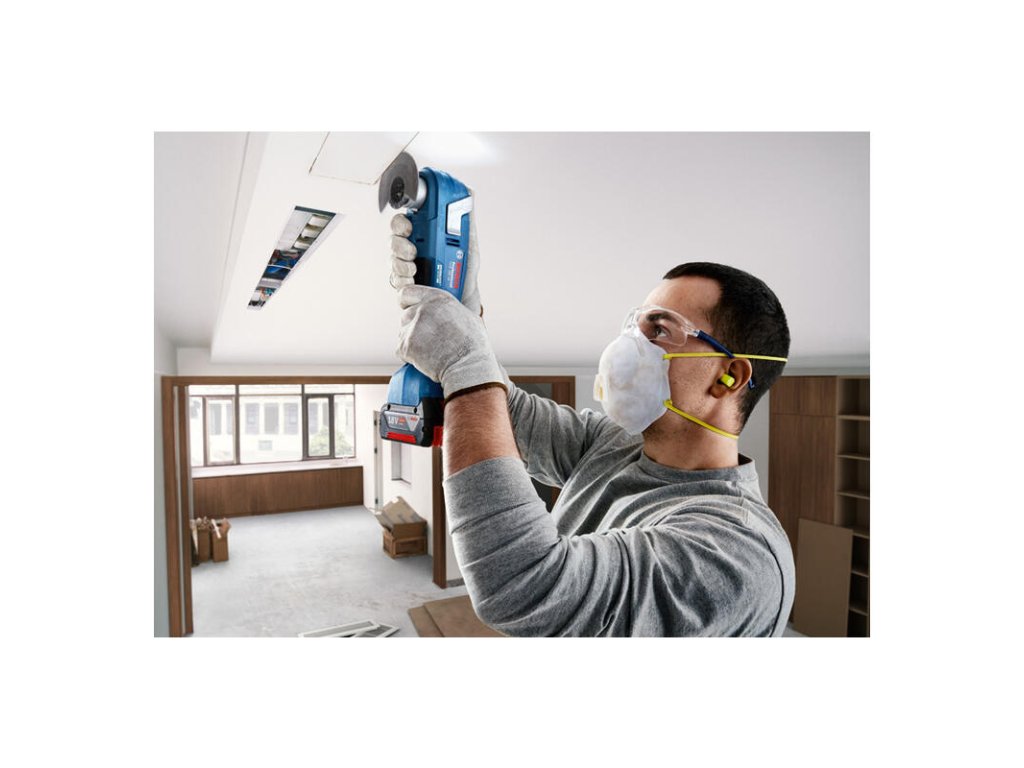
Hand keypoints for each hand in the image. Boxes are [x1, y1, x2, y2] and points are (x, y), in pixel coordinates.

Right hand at [389, 191, 482, 315]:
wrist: (465, 298)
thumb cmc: (464, 270)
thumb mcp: (468, 242)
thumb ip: (466, 218)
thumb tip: (469, 192)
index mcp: (422, 238)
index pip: (403, 224)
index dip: (401, 223)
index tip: (409, 226)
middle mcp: (411, 252)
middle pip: (393, 240)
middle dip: (398, 243)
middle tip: (412, 250)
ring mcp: (406, 270)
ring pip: (392, 261)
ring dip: (402, 263)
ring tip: (416, 268)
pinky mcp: (405, 288)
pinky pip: (396, 282)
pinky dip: (404, 280)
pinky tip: (414, 281)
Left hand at [396, 286, 503, 398]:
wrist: (468, 368)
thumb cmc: (474, 346)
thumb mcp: (468, 317)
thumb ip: (451, 310)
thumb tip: (448, 310)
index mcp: (437, 298)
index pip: (407, 292)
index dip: (406, 301)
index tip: (408, 307)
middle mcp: (423, 309)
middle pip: (405, 315)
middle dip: (412, 326)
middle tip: (427, 338)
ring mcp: (412, 327)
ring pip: (403, 333)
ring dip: (411, 341)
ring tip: (430, 351)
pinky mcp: (405, 345)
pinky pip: (401, 349)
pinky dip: (409, 356)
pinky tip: (426, 359)